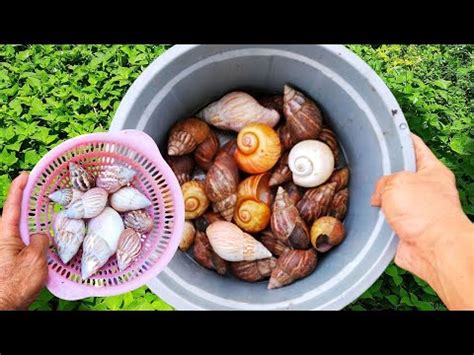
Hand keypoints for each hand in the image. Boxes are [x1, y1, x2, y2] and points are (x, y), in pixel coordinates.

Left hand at [0, 172, 48, 309]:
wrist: (4, 306)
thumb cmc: (15, 284)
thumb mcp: (35, 259)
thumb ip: (41, 241)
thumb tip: (43, 236)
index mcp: (6, 235)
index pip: (12, 205)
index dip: (19, 188)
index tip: (26, 174)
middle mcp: (6, 240)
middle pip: (17, 216)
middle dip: (28, 203)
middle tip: (42, 191)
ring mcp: (10, 251)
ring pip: (25, 231)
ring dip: (35, 222)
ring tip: (51, 214)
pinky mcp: (15, 262)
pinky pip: (28, 243)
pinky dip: (38, 237)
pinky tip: (50, 239)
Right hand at [371, 134, 473, 308]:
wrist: (434, 249)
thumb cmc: (427, 214)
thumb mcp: (398, 182)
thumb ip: (383, 182)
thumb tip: (378, 196)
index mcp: (432, 170)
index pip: (415, 147)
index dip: (400, 138)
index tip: (388, 131)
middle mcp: (425, 189)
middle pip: (399, 174)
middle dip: (383, 175)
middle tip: (369, 170)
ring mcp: (416, 210)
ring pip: (390, 198)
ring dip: (379, 201)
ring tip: (370, 198)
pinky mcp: (406, 228)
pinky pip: (385, 219)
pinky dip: (377, 220)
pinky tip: (370, 217)